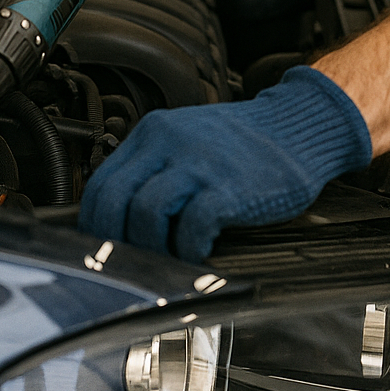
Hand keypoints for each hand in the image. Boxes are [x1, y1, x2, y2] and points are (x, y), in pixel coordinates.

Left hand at [79, 66, 371, 261]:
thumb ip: (154, 167)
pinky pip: (191, 227)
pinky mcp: (227, 188)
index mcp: (153, 132)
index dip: (94, 224)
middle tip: (128, 264)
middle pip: (113, 201)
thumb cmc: (242, 143)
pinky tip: (199, 253)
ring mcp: (198, 164)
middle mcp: (168, 142)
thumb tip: (119, 218)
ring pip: (145, 214)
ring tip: (167, 258)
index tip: (102, 248)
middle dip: (114, 242)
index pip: (101, 183)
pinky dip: (188, 250)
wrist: (296, 126)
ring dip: (150, 248)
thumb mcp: (187, 140)